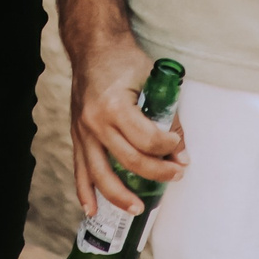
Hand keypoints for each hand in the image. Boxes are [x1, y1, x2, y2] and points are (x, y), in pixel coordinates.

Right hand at [69, 35, 187, 218]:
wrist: (93, 48)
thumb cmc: (125, 61)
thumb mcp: (152, 80)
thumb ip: (167, 114)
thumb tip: (182, 152)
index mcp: (114, 106)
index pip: (147, 139)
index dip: (168, 147)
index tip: (180, 147)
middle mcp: (94, 122)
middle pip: (128, 160)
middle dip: (157, 172)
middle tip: (176, 175)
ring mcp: (82, 131)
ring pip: (100, 173)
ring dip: (120, 195)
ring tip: (138, 209)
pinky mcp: (76, 136)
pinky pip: (79, 169)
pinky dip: (84, 192)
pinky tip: (92, 210)